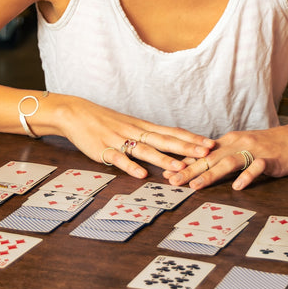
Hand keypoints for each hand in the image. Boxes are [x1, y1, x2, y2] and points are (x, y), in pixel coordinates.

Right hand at [50, 95, 213, 178]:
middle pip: (165, 140)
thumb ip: (148, 136)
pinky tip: (141, 174)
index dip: (192, 139)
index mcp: (143, 127)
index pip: (172, 132)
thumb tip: (171, 146)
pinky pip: (119, 158)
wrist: (76, 113)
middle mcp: (135, 132)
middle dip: (187, 147)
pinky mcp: (103, 149)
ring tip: (179, 167)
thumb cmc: (105, 122)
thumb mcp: (130, 126)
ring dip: (163, 159)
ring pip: (145, 150)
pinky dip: (130, 166)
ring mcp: (119, 140)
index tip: (211, 144)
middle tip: (207, 153)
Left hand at [164, 125, 287, 190]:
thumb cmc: (271, 145)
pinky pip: (257, 167)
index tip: (167, 174)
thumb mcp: (244, 148)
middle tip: (173, 182)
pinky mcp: (271, 158)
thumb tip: (202, 167)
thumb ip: (225, 157)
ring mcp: (255, 151)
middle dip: (190, 170)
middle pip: (210, 158)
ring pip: (229, 162)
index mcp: (230, 142)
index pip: (203, 154)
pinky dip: (247, 176)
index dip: (185, 164)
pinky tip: (238, 187)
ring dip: (211, 174)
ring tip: (196, 186)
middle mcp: (239, 144)